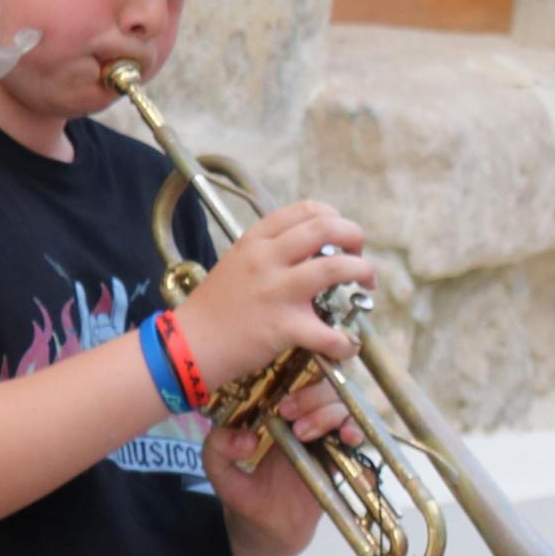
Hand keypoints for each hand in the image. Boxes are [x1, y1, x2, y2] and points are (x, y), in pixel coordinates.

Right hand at [176, 197, 369, 390]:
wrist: (188, 344)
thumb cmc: (216, 306)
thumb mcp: (238, 262)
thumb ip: (272, 252)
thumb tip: (312, 250)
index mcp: (256, 240)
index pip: (306, 210)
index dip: (335, 218)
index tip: (342, 236)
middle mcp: (267, 258)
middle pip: (326, 229)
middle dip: (355, 237)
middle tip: (360, 255)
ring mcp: (277, 290)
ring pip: (336, 268)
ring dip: (363, 272)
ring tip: (365, 285)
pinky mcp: (284, 325)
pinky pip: (329, 333)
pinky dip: (347, 342)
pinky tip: (347, 345)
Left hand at [200, 375, 366, 548]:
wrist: (267, 535)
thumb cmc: (246, 498)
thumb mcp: (219, 472)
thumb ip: (217, 449)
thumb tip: (248, 439)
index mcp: (283, 418)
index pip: (301, 383)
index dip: (299, 386)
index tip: (282, 409)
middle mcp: (311, 426)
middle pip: (331, 394)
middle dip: (319, 402)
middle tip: (298, 427)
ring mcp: (331, 447)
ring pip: (351, 416)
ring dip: (342, 419)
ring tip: (327, 436)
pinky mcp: (345, 470)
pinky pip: (364, 452)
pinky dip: (362, 445)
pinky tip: (350, 444)